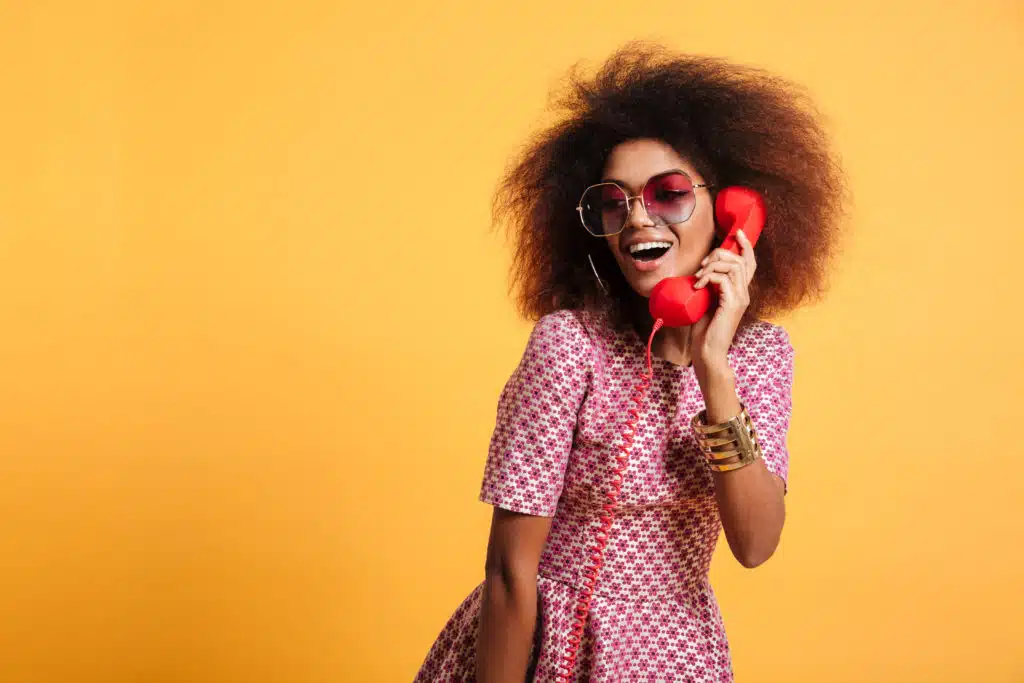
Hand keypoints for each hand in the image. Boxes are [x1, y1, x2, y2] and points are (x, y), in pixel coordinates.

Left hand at [690, 230, 755, 371]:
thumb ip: (709, 286)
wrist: (707, 352)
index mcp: (740, 292)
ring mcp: (740, 298)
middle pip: (740, 260)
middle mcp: (744, 293)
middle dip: (719, 254)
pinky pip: (723, 278)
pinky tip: (698, 286)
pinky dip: (708, 277)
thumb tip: (700, 270)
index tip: (736, 232)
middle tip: (702, 265)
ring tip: (698, 277)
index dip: (745, 246)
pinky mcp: (733, 304)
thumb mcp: (706, 302)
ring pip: (733, 266)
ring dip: (712, 265)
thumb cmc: (704, 331)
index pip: (750, 263)